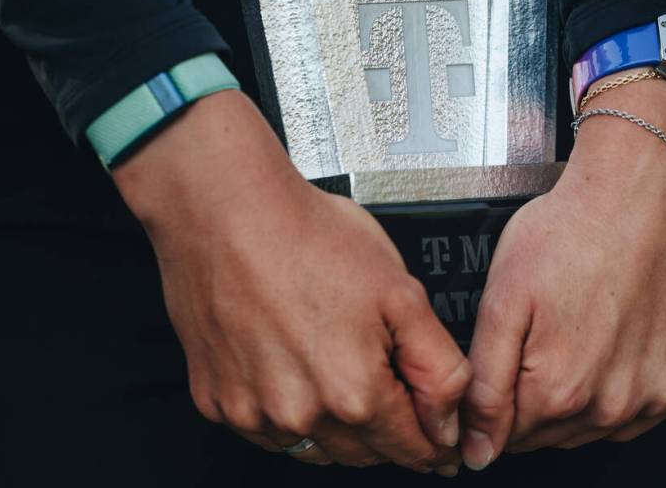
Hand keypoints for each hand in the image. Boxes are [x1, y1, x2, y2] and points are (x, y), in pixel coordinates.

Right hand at [113, 90, 469, 474]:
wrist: (226, 209)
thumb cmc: (305, 236)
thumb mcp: (402, 292)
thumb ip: (438, 366)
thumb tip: (449, 420)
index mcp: (354, 393)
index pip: (411, 449)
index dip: (435, 445)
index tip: (440, 441)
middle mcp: (299, 415)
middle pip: (364, 455)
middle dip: (388, 434)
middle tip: (392, 390)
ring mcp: (252, 412)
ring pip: (314, 448)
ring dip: (337, 429)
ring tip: (338, 370)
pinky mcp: (216, 400)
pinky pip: (265, 430)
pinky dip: (287, 414)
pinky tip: (293, 369)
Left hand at [460, 72, 665, 468]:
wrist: (644, 192)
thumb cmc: (570, 233)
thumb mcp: (503, 301)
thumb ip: (485, 384)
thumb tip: (478, 450)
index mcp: (560, 392)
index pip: (507, 436)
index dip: (493, 401)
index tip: (500, 360)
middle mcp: (615, 408)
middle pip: (551, 433)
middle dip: (533, 395)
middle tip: (539, 331)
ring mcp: (658, 395)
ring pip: (596, 425)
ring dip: (579, 393)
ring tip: (577, 327)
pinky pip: (644, 404)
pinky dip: (625, 380)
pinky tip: (615, 335)